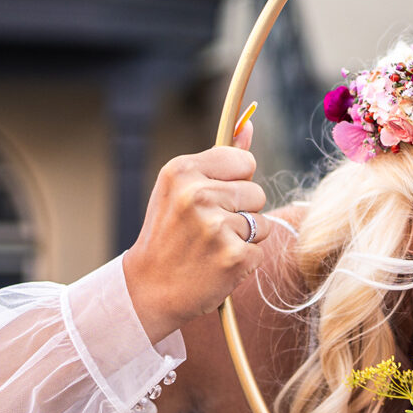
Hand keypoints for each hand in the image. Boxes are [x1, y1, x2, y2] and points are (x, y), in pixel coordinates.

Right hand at [122, 118, 266, 342]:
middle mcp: (197, 194)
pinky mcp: (233, 256)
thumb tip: (250, 125)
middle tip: (207, 229)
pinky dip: (244, 261)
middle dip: (240, 212)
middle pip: (257, 192)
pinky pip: (261, 250)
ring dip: (244, 237)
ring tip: (211, 246)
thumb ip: (220, 158)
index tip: (211, 199)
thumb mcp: (182, 189)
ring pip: (263, 222)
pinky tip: (217, 265)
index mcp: (182, 171)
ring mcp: (216, 226)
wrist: (149, 288)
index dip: (235, 182)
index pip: (244, 161)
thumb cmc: (169, 234)